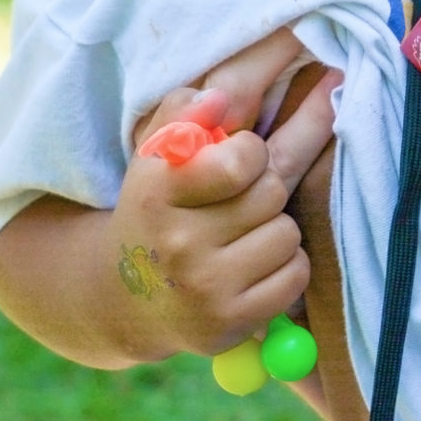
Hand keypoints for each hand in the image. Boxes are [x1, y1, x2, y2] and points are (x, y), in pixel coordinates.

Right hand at [109, 32, 338, 355]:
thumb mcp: (156, 153)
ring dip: (275, 229)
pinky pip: (294, 275)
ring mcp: (203, 287)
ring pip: (286, 234)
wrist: (126, 296)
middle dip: (263, 191)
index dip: (250, 154)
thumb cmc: (157, 209)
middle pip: (271, 193)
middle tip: (238, 203)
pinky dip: (284, 268)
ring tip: (242, 236)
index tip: (238, 162)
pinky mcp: (228, 323)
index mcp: (156, 191)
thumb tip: (217, 98)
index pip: (239, 160)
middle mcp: (177, 242)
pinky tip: (251, 267)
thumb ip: (184, 111)